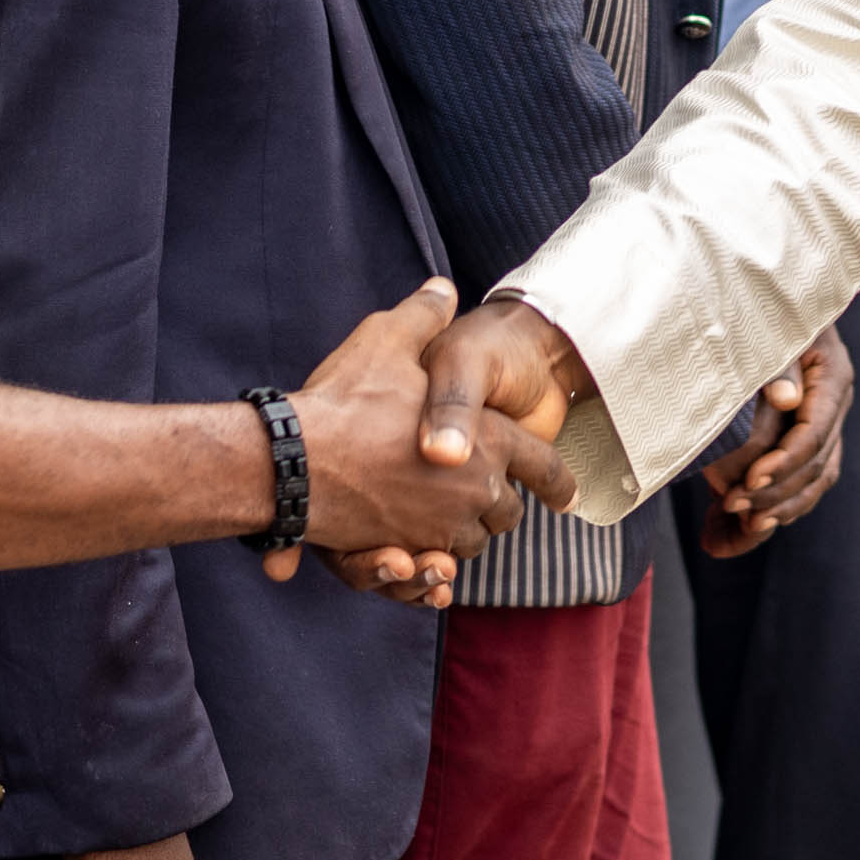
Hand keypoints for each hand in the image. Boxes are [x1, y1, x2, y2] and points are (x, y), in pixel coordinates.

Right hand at [288, 279, 570, 600]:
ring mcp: (442, 527)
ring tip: (439, 509)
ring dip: (461, 530)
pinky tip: (416, 551)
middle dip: (495, 504)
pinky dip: (430, 565)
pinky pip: (434, 571)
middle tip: (474, 485)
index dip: (556, 481)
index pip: (542, 466)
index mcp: (487, 440)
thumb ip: (423, 315)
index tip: (566, 495)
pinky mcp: (407, 555)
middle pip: (505, 513)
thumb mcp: (388, 339)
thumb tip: (443, 288)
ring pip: (470, 542)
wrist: (293, 460)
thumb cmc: (346, 400)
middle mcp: (475, 490)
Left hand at [699, 328, 851, 556]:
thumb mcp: (769, 328)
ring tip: (737, 526)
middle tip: (733, 506)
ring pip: (814, 481)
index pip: (814, 433)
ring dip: (777, 508)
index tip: (748, 481)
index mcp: (833, 376)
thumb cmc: (761, 309)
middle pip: (817, 464)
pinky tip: (737, 529)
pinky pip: (802, 484)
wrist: (760, 302)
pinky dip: (774, 508)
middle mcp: (834, 405)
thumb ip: (778, 362)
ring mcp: (824, 424)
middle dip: (775, 491)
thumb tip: (787, 397)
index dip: (784, 462)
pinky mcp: (807, 439)